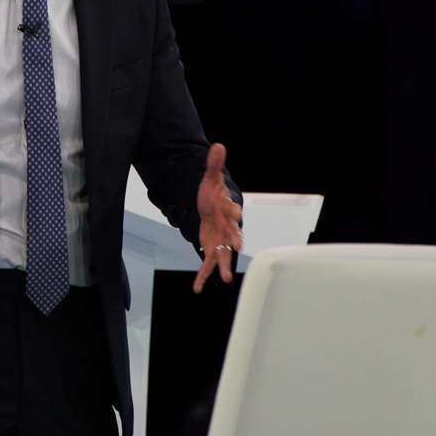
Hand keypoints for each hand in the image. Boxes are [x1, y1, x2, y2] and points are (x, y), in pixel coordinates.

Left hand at [193, 142, 242, 293]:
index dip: (233, 211)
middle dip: (234, 240)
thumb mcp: (210, 178)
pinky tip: (197, 289)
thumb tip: (218, 146)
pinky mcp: (211, 247)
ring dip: (223, 265)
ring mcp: (220, 239)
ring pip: (223, 253)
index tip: (236, 213)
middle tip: (237, 247)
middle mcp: (226, 226)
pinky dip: (202, 276)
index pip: (232, 209)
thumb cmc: (213, 193)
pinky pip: (207, 263)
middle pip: (232, 234)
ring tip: (225, 279)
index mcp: (227, 209)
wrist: (211, 206)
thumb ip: (214, 165)